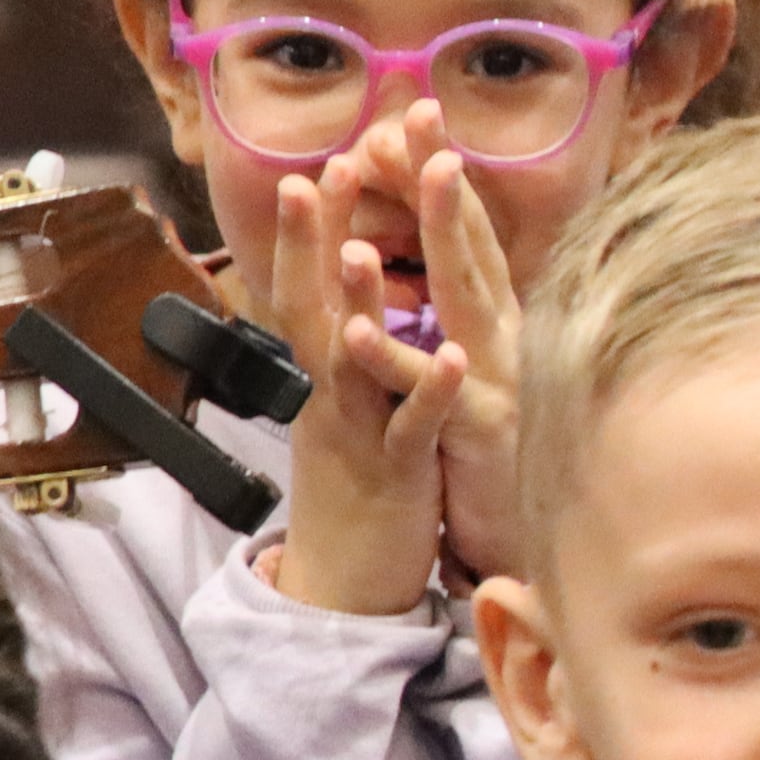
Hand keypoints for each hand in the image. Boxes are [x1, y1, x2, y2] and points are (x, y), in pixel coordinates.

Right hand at [268, 118, 466, 617]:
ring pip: (348, 360)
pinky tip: (448, 354)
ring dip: (355, 302)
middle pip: (311, 304)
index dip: (313, 228)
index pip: (311, 288)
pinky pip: (410, 429)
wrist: (340, 596)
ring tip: (365, 247)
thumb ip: (355, 366)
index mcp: (325, 380)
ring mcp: (357, 434)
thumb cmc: (359, 503)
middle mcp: (330, 396)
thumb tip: (356, 314)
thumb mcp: (352, 421)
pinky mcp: (393, 476)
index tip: (320, 163)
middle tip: (323, 168)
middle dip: (316, 236)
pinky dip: (426, 389)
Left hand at [405, 138, 523, 548]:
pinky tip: (357, 333)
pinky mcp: (474, 434)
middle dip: (442, 185)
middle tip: (419, 122)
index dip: (440, 172)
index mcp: (493, 317)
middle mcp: (502, 336)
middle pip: (467, 249)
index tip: (416, 111)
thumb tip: (456, 246)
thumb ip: (473, 306)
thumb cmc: (503, 443)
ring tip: (377, 205)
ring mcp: (494, 381)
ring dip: (421, 259)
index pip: (464, 231)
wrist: (533, 532)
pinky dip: (398, 363)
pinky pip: (426, 397)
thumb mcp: (486, 363)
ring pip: (454, 310)